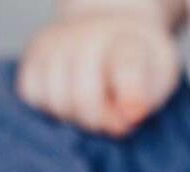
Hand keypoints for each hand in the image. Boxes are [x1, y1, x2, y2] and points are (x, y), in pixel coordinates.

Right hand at [17, 9, 178, 135]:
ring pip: (56, 101)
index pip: (126, 66)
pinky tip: (67, 99)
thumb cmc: (139, 64)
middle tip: (110, 118)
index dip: (130, 95)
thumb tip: (120, 123)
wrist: (110, 31)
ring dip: (73, 117)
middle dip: (98, 121)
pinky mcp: (32, 54)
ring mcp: (55, 42)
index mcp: (129, 40)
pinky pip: (32, 94)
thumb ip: (143, 102)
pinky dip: (48, 106)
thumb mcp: (157, 80)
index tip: (134, 115)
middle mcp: (87, 35)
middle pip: (83, 96)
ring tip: (90, 106)